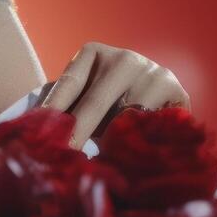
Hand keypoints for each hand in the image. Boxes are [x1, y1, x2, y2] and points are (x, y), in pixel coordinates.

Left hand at [39, 41, 190, 147]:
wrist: (147, 91)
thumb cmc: (98, 102)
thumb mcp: (78, 98)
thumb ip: (63, 111)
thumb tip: (41, 132)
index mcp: (92, 53)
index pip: (69, 84)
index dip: (53, 109)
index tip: (39, 131)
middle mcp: (124, 59)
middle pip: (96, 102)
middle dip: (78, 133)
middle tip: (65, 158)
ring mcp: (153, 73)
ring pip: (127, 118)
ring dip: (111, 143)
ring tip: (101, 163)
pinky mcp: (177, 92)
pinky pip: (155, 126)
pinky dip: (142, 143)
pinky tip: (133, 156)